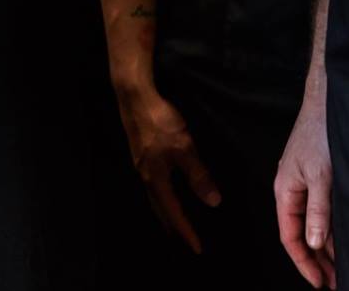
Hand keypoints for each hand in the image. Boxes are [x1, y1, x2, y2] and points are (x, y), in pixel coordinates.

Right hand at [115, 81, 220, 253]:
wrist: (135, 98)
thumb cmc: (160, 123)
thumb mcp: (184, 148)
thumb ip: (198, 175)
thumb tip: (214, 203)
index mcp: (156, 180)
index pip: (174, 213)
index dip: (187, 231)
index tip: (198, 249)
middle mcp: (146, 177)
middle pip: (160, 210)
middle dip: (173, 227)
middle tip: (185, 241)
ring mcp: (141, 166)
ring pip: (155, 198)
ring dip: (166, 213)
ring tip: (175, 223)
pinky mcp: (141, 155)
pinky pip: (153, 185)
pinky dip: (162, 197)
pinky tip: (166, 190)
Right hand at [274, 83, 336, 287]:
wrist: (329, 101)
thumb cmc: (320, 132)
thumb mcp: (321, 175)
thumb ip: (318, 210)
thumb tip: (313, 242)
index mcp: (285, 191)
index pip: (289, 237)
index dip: (304, 262)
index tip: (320, 283)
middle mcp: (292, 190)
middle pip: (301, 234)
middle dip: (317, 260)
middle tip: (336, 282)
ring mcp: (305, 183)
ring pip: (313, 223)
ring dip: (325, 246)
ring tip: (342, 268)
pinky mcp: (319, 177)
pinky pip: (322, 211)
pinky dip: (331, 228)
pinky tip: (343, 239)